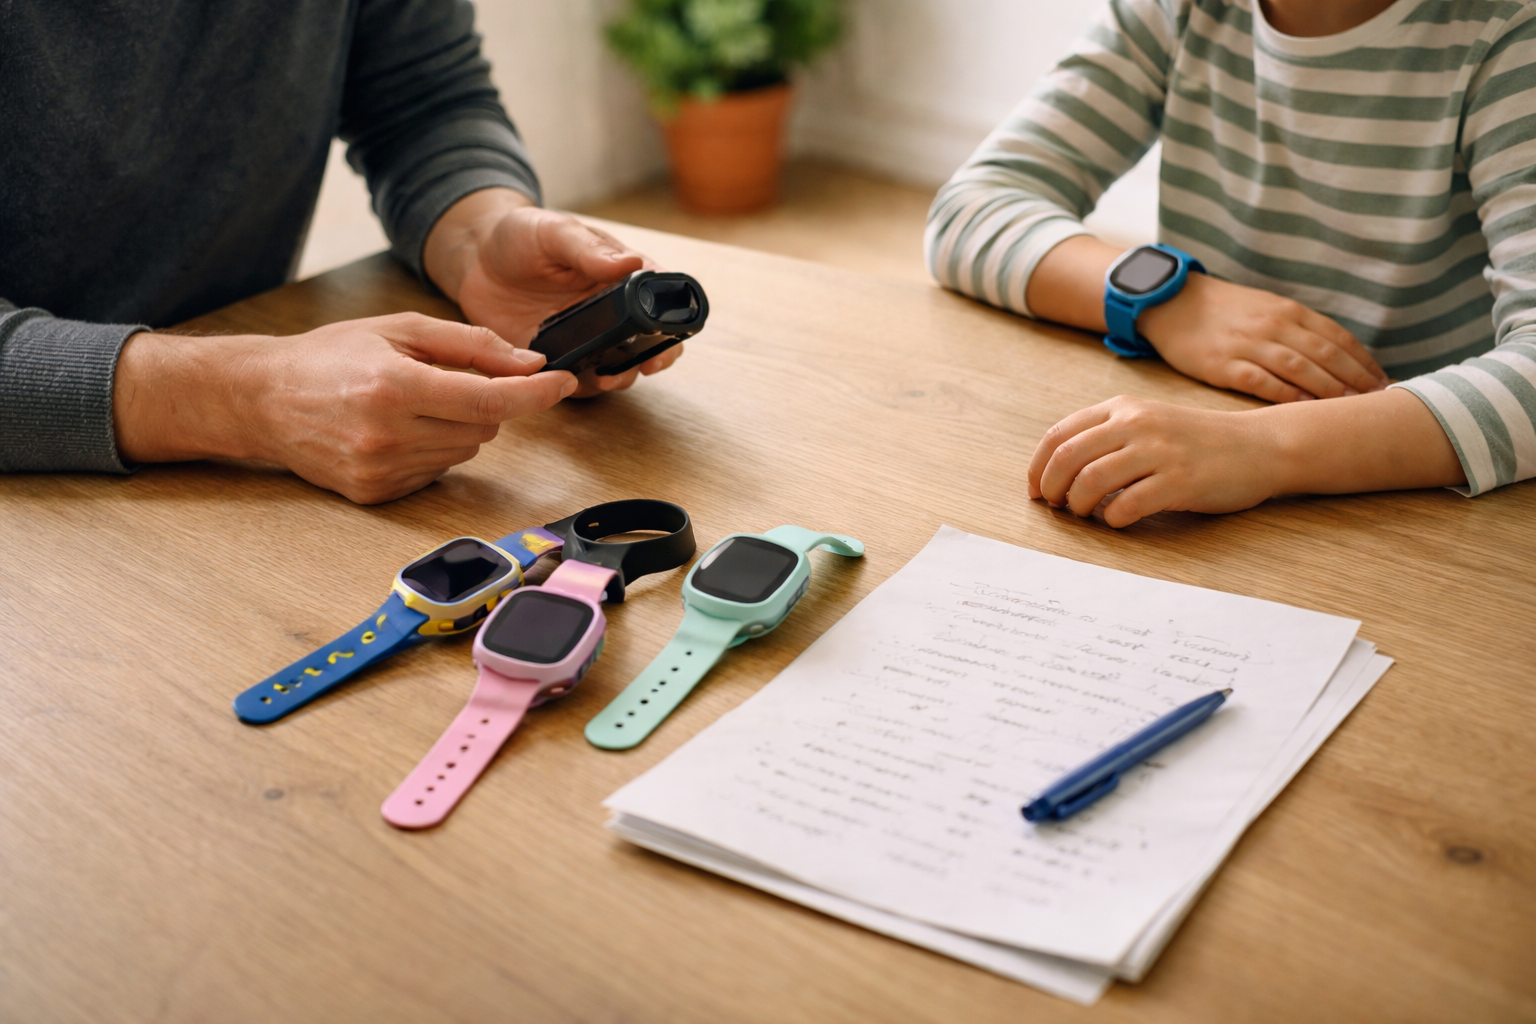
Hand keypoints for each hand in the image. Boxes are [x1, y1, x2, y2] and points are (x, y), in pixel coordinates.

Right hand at [114, 314, 576, 503]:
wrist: (262, 400)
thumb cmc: (330, 356)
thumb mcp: (399, 329)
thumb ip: (470, 344)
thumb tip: (528, 361)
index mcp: (395, 386)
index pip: (489, 400)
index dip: (535, 394)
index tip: (564, 382)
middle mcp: (388, 435)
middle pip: (483, 428)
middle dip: (483, 403)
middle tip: (447, 381)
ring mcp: (380, 471)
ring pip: (463, 452)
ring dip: (457, 427)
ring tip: (412, 403)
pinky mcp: (375, 494)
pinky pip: (435, 472)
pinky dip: (431, 450)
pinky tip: (395, 430)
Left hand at [424, 190, 685, 396]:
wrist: (476, 259)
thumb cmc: (521, 235)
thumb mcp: (554, 232)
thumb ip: (588, 250)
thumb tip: (631, 263)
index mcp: (621, 277)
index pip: (662, 301)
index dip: (672, 323)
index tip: (664, 338)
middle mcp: (612, 311)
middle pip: (650, 342)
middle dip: (654, 358)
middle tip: (644, 367)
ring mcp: (587, 338)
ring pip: (618, 368)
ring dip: (619, 378)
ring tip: (603, 379)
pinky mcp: (558, 358)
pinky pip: (576, 381)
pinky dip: (577, 388)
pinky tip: (566, 382)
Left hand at [1027, 390, 1465, 527]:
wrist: (1259, 446)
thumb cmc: (1197, 440)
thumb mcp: (1149, 421)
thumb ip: (1107, 435)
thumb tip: (1058, 469)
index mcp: (1122, 408)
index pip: (1060, 435)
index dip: (1038, 466)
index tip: (1036, 490)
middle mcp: (1137, 424)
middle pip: (1067, 458)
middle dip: (1050, 488)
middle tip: (1053, 507)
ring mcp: (1159, 452)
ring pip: (1090, 481)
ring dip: (1077, 505)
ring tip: (1084, 515)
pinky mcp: (1179, 482)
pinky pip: (1126, 506)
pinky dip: (1111, 519)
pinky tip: (1117, 521)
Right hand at [1138, 272, 1389, 402]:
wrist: (1172, 303)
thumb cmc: (1224, 312)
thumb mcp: (1266, 308)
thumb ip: (1299, 329)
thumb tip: (1336, 357)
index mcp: (1288, 311)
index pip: (1338, 337)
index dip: (1364, 362)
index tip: (1384, 383)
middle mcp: (1273, 325)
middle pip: (1326, 354)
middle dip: (1356, 379)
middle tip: (1379, 402)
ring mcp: (1247, 344)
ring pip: (1299, 367)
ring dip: (1329, 389)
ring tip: (1351, 408)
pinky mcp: (1222, 364)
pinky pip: (1261, 382)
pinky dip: (1286, 395)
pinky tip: (1305, 409)